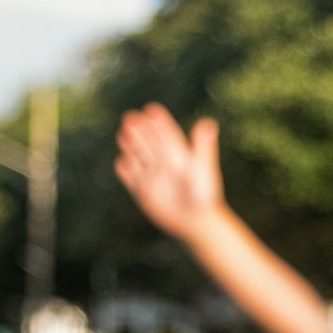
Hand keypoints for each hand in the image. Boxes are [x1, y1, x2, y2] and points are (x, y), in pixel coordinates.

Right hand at [114, 104, 225, 238]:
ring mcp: (152, 175)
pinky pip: (128, 176)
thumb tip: (209, 123)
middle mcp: (163, 162)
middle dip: (138, 128)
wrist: (196, 222)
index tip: (152, 110)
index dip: (158, 120)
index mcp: (178, 154)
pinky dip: (125, 169)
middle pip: (147, 140)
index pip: (166, 132)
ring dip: (129, 144)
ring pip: (136, 155)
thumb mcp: (203, 167)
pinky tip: (123, 164)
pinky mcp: (143, 190)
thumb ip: (204, 146)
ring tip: (123, 136)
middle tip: (131, 118)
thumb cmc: (204, 194)